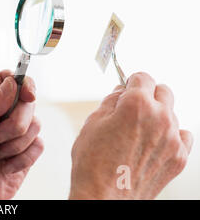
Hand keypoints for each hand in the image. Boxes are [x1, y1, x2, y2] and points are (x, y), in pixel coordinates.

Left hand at [0, 70, 43, 199]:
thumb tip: (11, 83)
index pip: (6, 79)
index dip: (20, 83)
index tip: (28, 95)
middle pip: (26, 99)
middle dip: (16, 122)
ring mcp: (14, 131)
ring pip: (35, 123)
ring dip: (16, 144)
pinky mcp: (26, 148)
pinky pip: (39, 144)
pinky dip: (23, 158)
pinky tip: (7, 165)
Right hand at [69, 72, 192, 199]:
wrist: (103, 197)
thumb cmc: (93, 164)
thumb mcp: (92, 122)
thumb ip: (110, 101)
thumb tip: (120, 91)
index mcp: (136, 104)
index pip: (142, 77)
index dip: (131, 82)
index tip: (127, 88)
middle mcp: (160, 118)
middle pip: (163, 91)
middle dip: (147, 94)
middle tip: (132, 108)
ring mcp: (172, 139)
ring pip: (172, 113)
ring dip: (157, 116)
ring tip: (137, 133)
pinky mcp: (179, 158)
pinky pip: (183, 135)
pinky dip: (170, 135)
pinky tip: (153, 142)